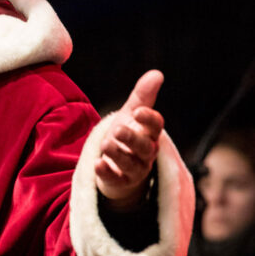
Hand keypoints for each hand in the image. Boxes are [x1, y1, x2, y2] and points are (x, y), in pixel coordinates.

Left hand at [95, 70, 164, 208]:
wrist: (119, 164)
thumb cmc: (129, 134)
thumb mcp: (132, 114)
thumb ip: (143, 95)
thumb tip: (157, 73)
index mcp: (150, 133)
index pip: (156, 126)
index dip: (149, 119)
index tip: (138, 111)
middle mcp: (146, 152)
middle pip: (144, 147)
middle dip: (132, 138)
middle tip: (118, 129)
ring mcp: (134, 169)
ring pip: (130, 164)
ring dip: (118, 154)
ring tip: (106, 144)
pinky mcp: (121, 182)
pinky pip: (116, 180)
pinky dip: (107, 173)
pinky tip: (97, 165)